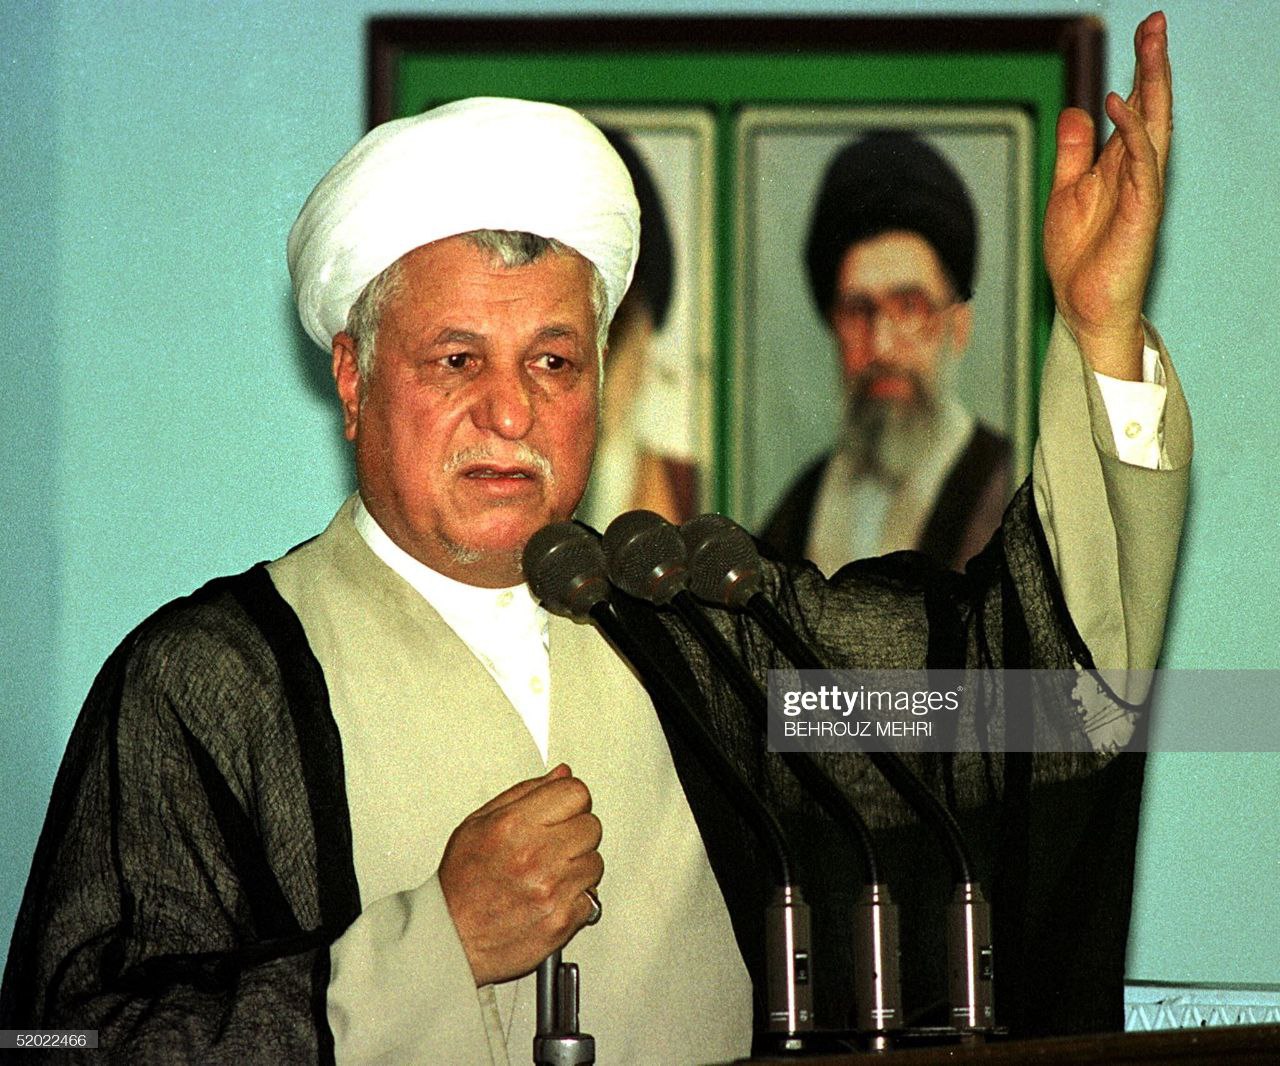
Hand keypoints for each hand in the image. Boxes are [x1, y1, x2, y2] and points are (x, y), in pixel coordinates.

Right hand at [438, 763, 603, 985]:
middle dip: (575, 832)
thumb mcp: (478, 822)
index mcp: (514, 825)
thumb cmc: (461, 882)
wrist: (450, 937)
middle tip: (553, 844)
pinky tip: (552, 895)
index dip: (571, 800)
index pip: (576, 793)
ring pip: (595, 862)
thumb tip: (561, 775)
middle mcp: (536, 856)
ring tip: (550, 873)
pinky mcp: (562, 920)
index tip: (563, 809)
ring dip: (578, 866)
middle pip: (591, 826)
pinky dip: (577, 898)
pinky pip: (592, 898)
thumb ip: (525, 793)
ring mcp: (551, 890)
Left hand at [1043, 11, 1171, 379]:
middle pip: (1150, 107)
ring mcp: (1141, 190)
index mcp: (1118, 165)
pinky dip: (1131, 134)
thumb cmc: (1079, 257)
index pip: (1134, 107)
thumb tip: (1077, 112)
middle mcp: (1135, 172)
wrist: (1083, 306)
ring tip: (1150, 46)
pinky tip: (1119, 105)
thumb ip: (1072, 153)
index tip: (1145, 30)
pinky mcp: (1140, 212)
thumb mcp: (1065, 193)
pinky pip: (1140, 165)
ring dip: (1151, 86)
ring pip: (1152, 128)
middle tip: (1156, 22)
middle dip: (1153, 64)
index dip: (1139, 70)